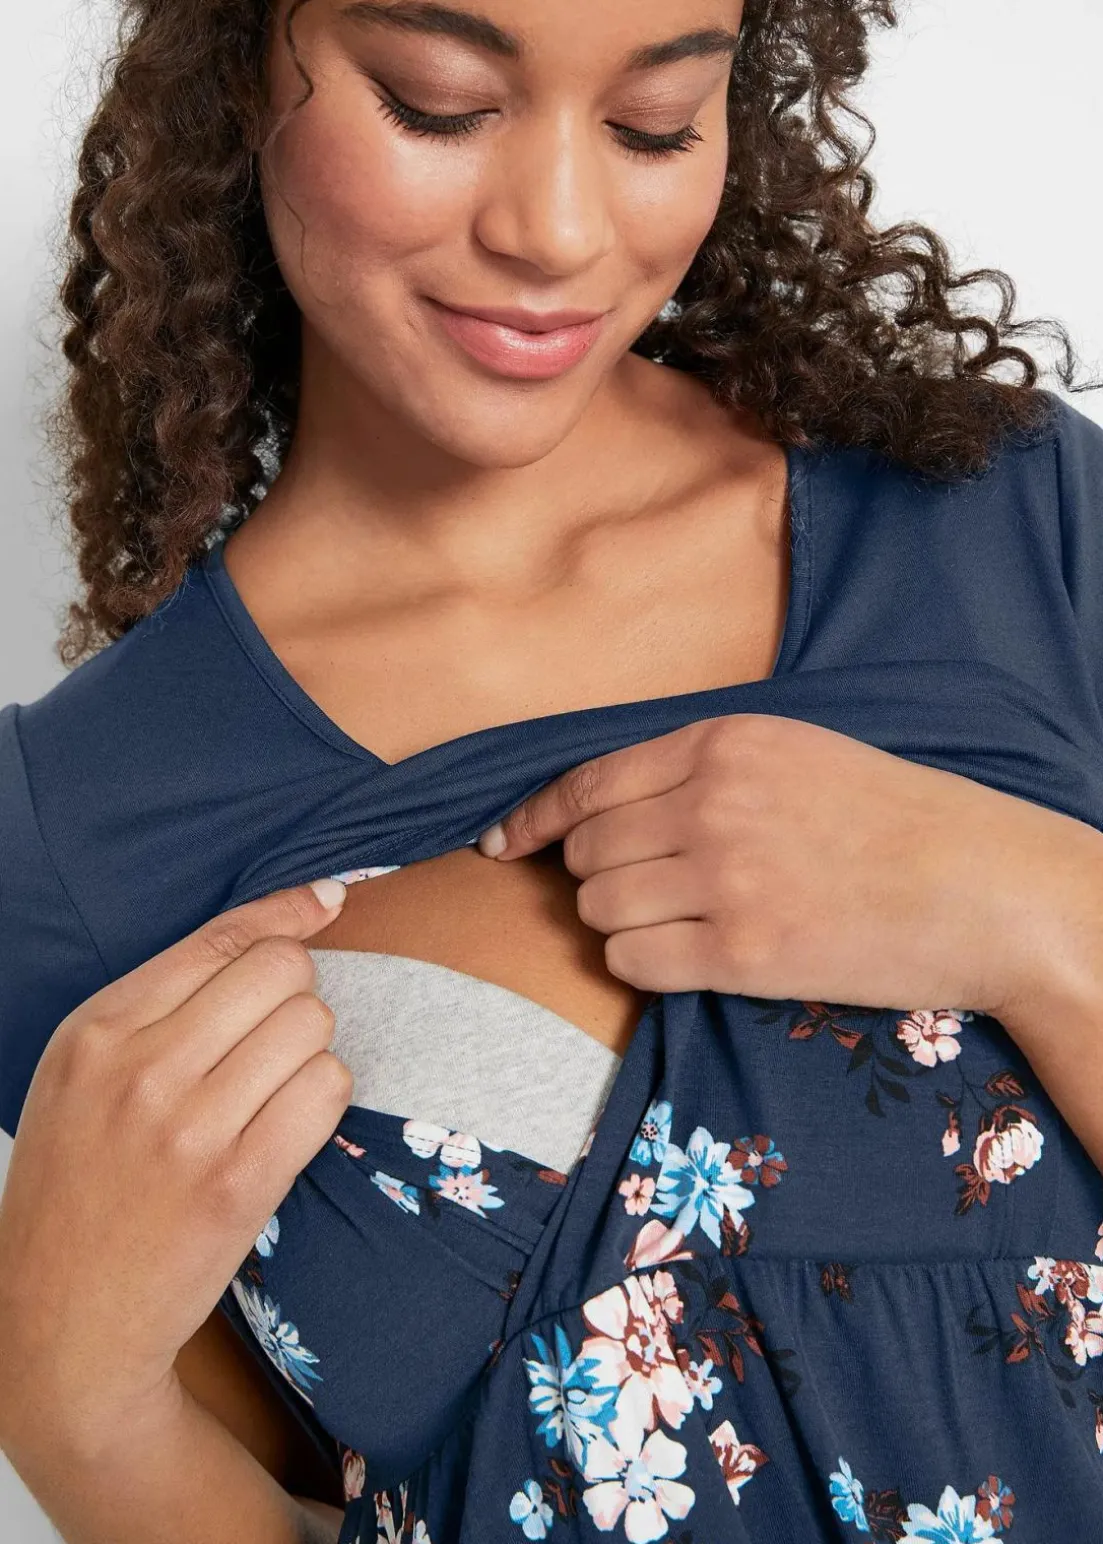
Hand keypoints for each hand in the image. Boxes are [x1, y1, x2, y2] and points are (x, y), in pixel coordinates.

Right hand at [0, 878, 351, 1443]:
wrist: (64, 1322)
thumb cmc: (81, 1184)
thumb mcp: (85, 1073)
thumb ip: (171, 996)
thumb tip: (301, 913)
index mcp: (95, 1031)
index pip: (222, 937)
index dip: (287, 916)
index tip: (327, 903)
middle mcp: (139, 1070)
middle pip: (282, 972)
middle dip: (292, 997)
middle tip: (267, 1044)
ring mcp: (190, 1129)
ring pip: (312, 1026)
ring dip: (309, 1053)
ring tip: (268, 1092)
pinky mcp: (238, 1184)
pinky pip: (326, 1092)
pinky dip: (323, 1100)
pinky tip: (288, 1125)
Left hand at [477, 713, 1099, 1018]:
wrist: (982, 886)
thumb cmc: (895, 819)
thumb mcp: (796, 755)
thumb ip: (703, 768)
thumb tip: (607, 806)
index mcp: (723, 743)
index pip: (587, 781)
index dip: (534, 818)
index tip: (505, 843)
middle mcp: (711, 802)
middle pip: (585, 850)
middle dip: (595, 875)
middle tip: (644, 890)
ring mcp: (724, 876)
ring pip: (599, 908)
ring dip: (620, 922)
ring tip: (680, 922)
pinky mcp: (742, 951)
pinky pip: (632, 961)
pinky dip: (643, 963)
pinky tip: (689, 956)